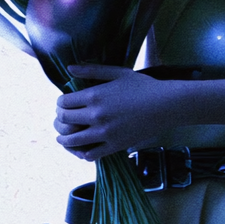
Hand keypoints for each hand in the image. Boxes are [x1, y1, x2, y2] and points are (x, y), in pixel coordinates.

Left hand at [54, 66, 179, 158]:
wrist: (165, 105)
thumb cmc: (143, 86)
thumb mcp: (117, 73)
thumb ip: (92, 70)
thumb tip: (69, 68)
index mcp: (94, 96)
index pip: (63, 103)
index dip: (60, 103)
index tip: (63, 104)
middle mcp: (96, 116)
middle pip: (64, 120)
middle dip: (59, 119)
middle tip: (61, 120)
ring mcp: (105, 133)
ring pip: (73, 141)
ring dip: (63, 139)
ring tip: (62, 138)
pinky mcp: (115, 146)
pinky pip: (91, 155)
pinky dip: (82, 153)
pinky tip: (81, 150)